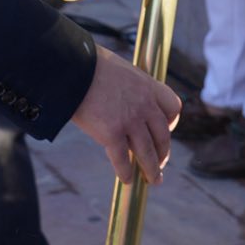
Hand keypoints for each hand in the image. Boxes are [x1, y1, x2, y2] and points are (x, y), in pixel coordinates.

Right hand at [70, 45, 181, 185]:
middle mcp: (144, 105)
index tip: (165, 130)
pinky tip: (126, 179)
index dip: (170, 122)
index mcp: (148, 86)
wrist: (72, 67)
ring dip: (151, 169)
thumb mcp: (119, 69)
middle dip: (163, 152)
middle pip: (162, 135)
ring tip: (152, 179)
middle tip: (160, 163)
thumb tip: (122, 96)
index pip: (172, 107)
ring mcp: (129, 121)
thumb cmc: (89, 64)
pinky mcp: (112, 134)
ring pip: (147, 152)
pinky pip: (122, 160)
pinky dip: (125, 172)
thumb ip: (128, 86)